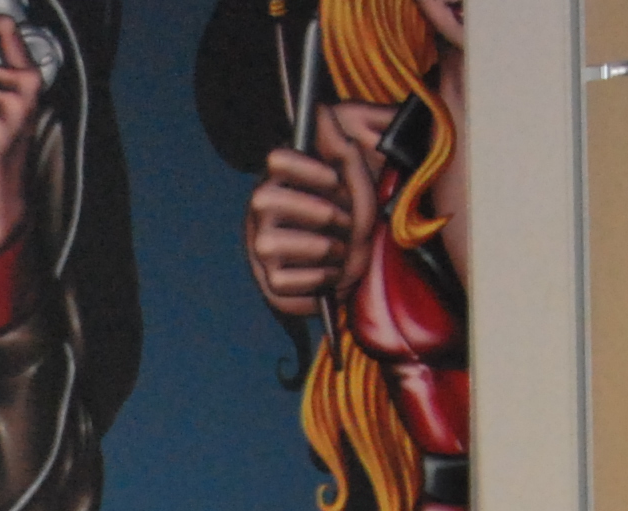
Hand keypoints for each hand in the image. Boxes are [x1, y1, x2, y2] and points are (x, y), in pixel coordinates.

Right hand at [244, 102, 386, 316]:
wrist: (366, 268)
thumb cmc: (356, 217)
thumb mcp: (356, 178)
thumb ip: (341, 145)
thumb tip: (321, 108)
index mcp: (281, 179)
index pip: (277, 159)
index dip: (308, 169)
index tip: (336, 181)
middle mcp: (262, 212)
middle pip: (269, 199)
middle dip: (321, 213)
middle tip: (346, 223)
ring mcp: (262, 248)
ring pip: (277, 243)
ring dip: (326, 249)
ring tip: (342, 251)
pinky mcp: (272, 284)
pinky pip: (290, 281)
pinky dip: (321, 279)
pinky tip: (332, 274)